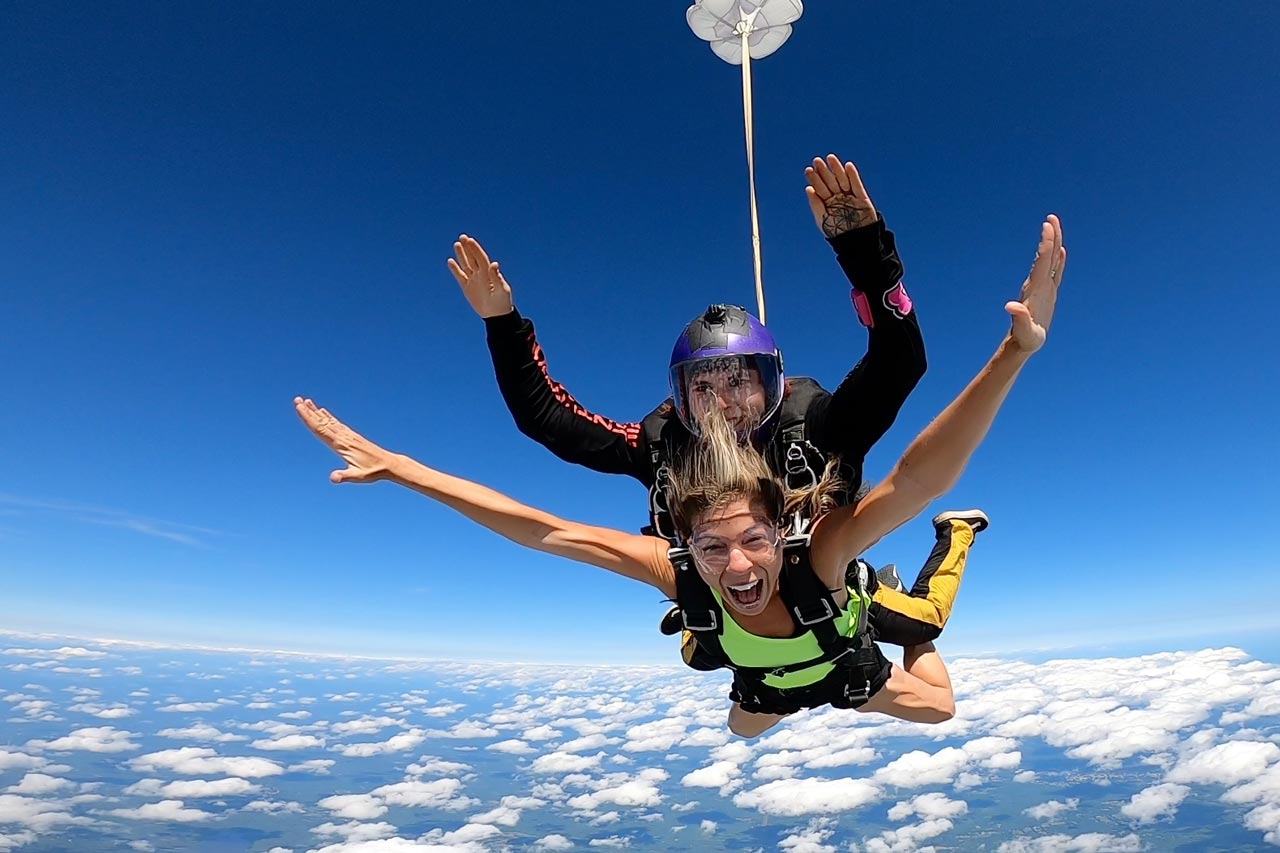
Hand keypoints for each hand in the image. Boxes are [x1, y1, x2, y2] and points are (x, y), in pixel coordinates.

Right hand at [294, 397, 393, 483]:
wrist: (388, 463)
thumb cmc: (372, 471)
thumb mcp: (358, 476)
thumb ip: (344, 476)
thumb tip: (333, 478)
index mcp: (341, 445)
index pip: (321, 429)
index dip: (309, 419)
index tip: (300, 408)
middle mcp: (343, 437)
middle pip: (322, 422)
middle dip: (308, 411)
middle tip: (297, 399)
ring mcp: (348, 435)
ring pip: (328, 421)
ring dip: (316, 411)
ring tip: (307, 401)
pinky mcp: (351, 436)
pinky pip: (336, 423)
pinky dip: (327, 416)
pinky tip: (323, 411)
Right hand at [448, 234, 513, 318]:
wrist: (496, 315)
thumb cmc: (502, 302)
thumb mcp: (502, 290)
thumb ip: (497, 277)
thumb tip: (494, 264)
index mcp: (489, 273)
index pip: (481, 258)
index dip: (475, 249)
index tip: (469, 240)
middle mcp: (480, 274)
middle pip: (472, 258)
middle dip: (468, 248)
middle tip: (462, 237)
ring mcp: (473, 280)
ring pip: (466, 264)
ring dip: (461, 255)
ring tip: (457, 244)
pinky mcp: (467, 287)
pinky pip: (460, 276)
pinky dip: (455, 269)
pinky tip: (450, 261)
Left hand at [805, 155, 877, 237]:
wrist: (855, 241)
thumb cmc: (836, 233)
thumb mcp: (822, 219)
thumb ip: (816, 204)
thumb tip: (808, 189)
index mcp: (827, 203)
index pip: (819, 188)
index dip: (815, 179)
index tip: (808, 170)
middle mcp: (838, 198)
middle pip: (830, 181)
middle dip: (824, 171)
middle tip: (817, 161)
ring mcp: (850, 197)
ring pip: (842, 180)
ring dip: (837, 169)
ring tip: (830, 158)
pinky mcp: (862, 198)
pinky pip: (857, 185)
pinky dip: (853, 175)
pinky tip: (848, 166)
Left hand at [1006, 214, 1066, 353]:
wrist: (1023, 344)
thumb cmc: (1024, 339)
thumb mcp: (1024, 330)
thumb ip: (1018, 318)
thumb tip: (1010, 306)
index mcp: (1034, 289)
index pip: (1042, 262)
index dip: (1046, 243)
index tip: (1048, 225)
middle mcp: (1037, 285)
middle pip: (1045, 256)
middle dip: (1049, 237)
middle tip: (1051, 218)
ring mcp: (1043, 288)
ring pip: (1050, 261)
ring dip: (1053, 244)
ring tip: (1054, 226)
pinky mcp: (1048, 294)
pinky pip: (1055, 273)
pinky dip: (1058, 260)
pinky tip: (1061, 251)